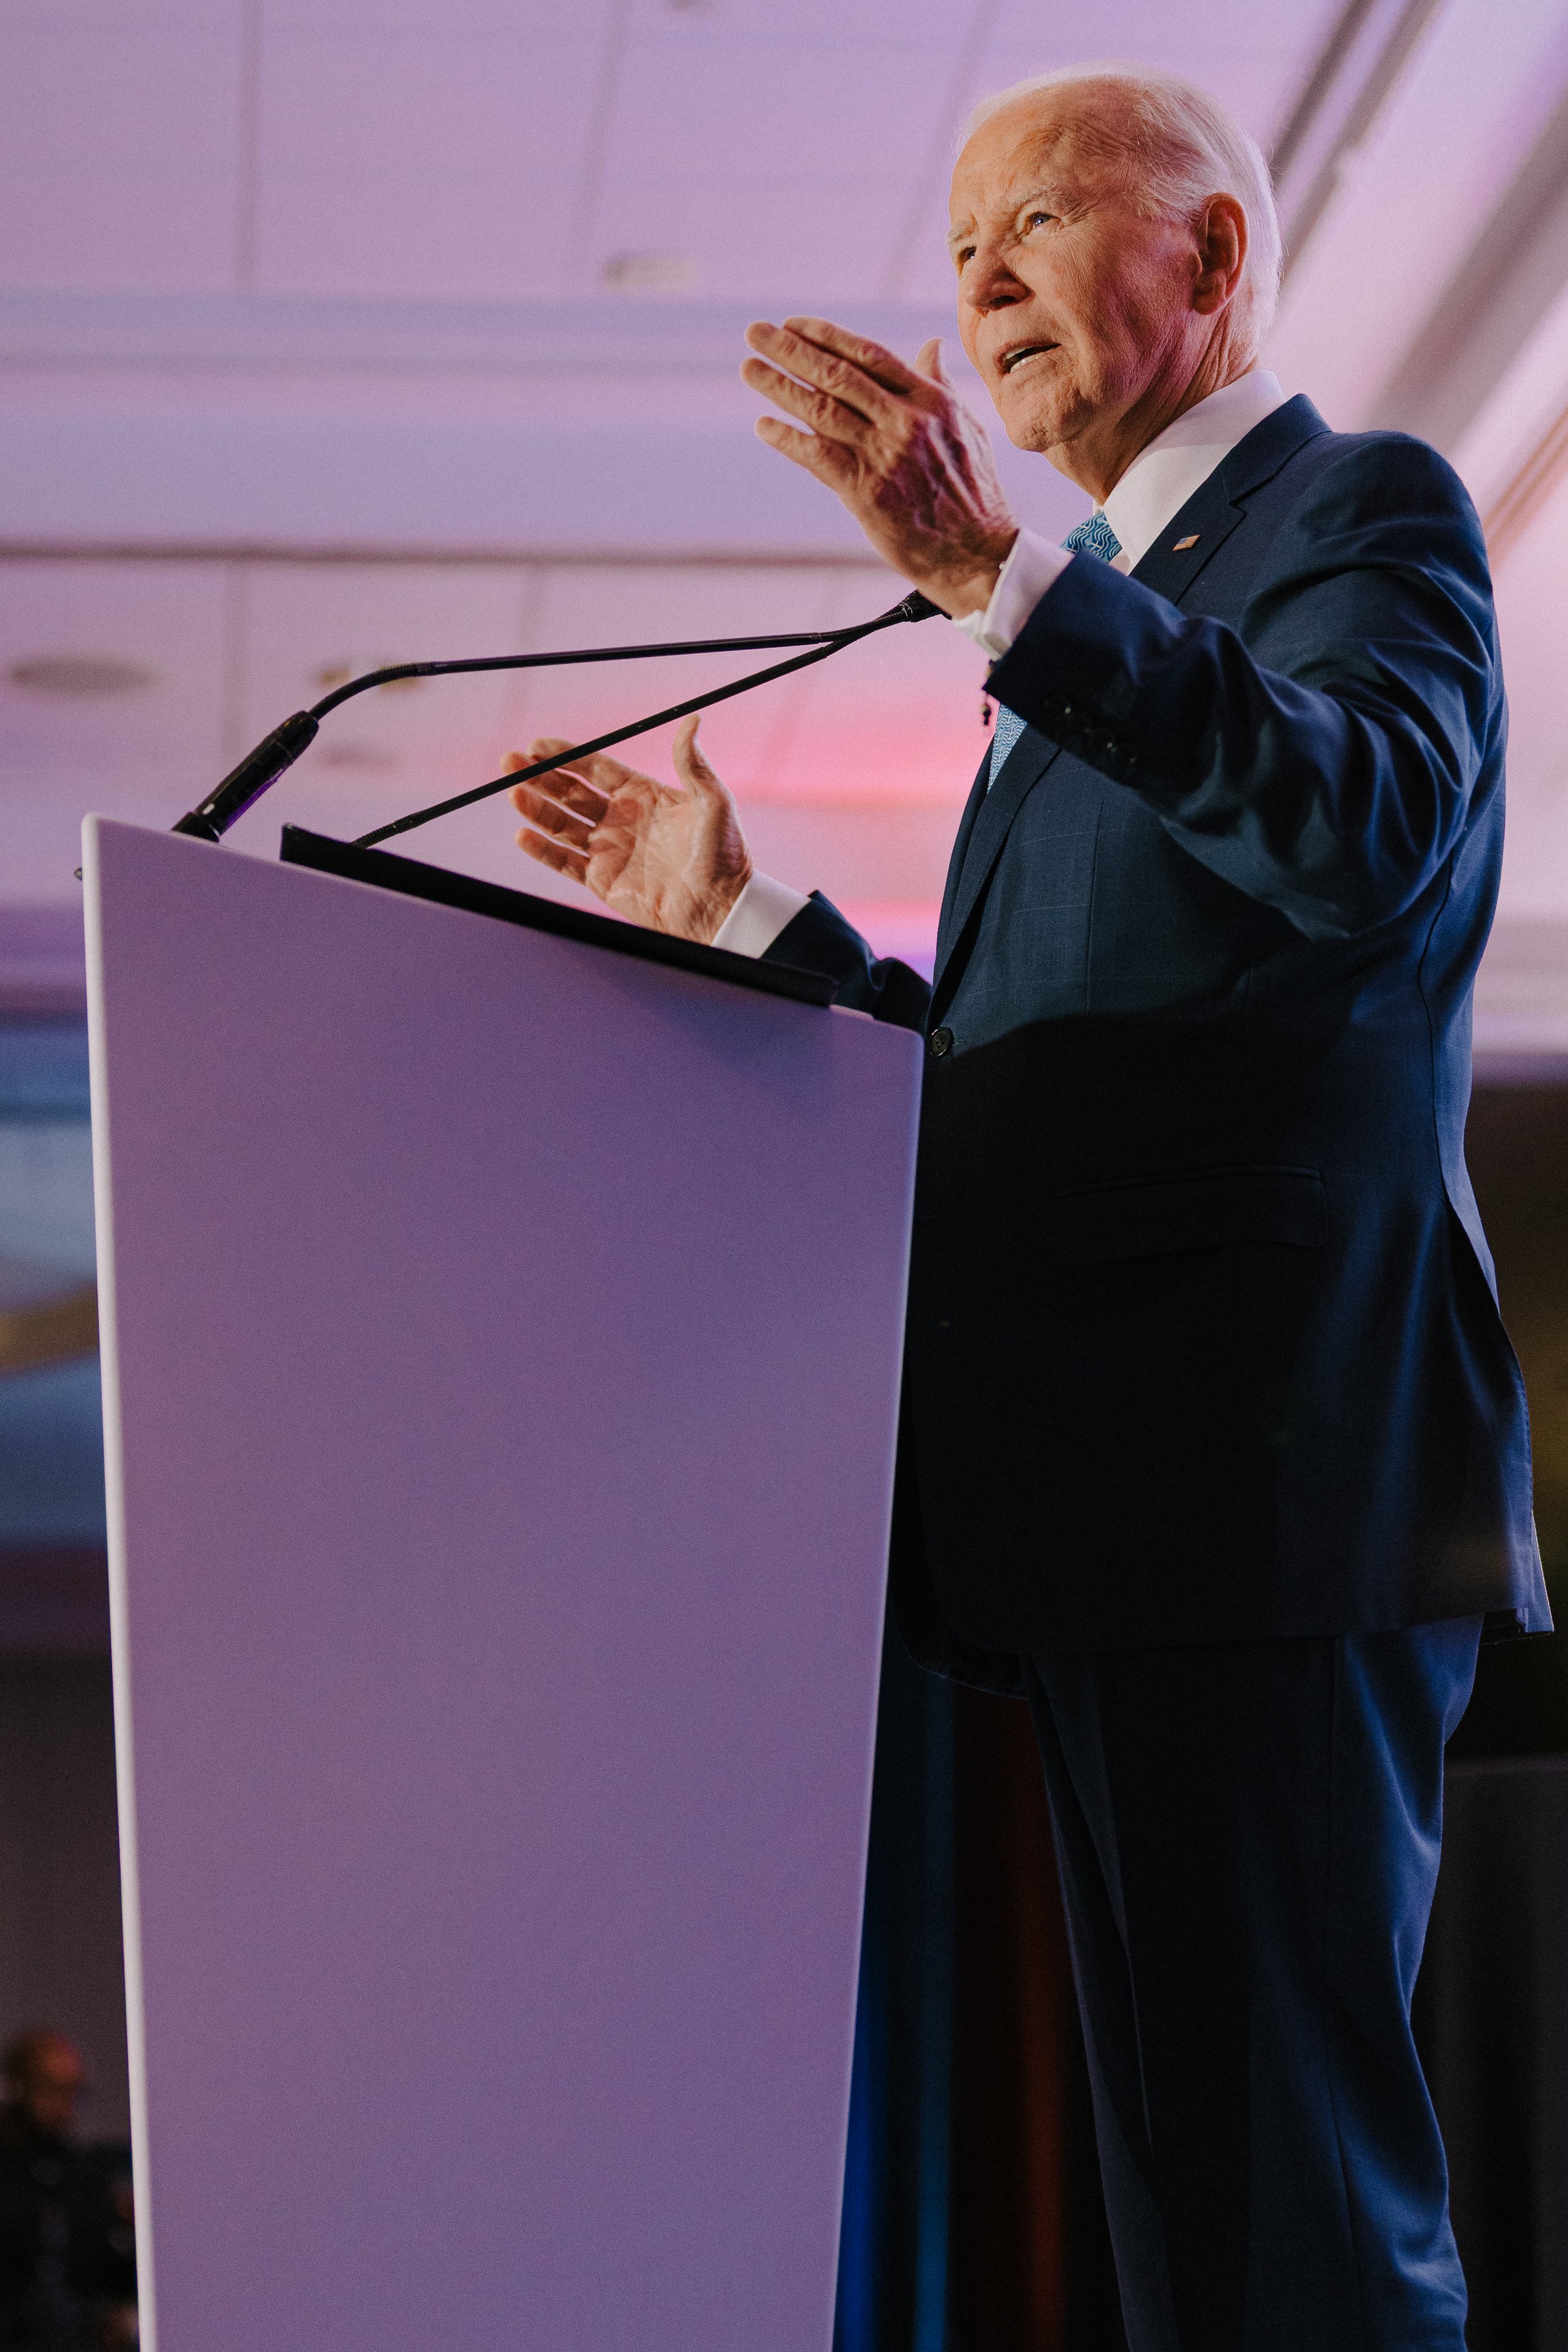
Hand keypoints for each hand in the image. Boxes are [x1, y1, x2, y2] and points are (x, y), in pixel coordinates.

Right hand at [508, 714, 753, 943]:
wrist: (720, 908)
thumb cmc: (724, 855)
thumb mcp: (714, 803)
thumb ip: (695, 764)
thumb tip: (692, 720)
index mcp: (643, 795)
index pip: (595, 768)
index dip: (567, 756)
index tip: (539, 745)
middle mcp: (621, 819)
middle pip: (571, 792)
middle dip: (540, 776)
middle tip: (511, 762)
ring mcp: (609, 850)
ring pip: (562, 824)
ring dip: (536, 808)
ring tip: (514, 793)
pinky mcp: (602, 880)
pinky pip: (565, 862)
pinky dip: (542, 851)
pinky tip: (522, 835)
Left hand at [742, 318, 1018, 616]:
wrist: (979, 554)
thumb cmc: (973, 494)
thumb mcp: (966, 428)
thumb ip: (939, 385)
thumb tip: (930, 345)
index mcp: (931, 401)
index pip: (870, 355)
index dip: (827, 336)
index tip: (793, 324)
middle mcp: (907, 422)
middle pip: (839, 375)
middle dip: (791, 349)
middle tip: (755, 332)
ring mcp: (886, 456)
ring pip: (822, 410)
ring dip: (779, 387)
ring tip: (750, 368)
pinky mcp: (869, 493)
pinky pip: (818, 457)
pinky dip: (788, 439)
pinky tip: (764, 425)